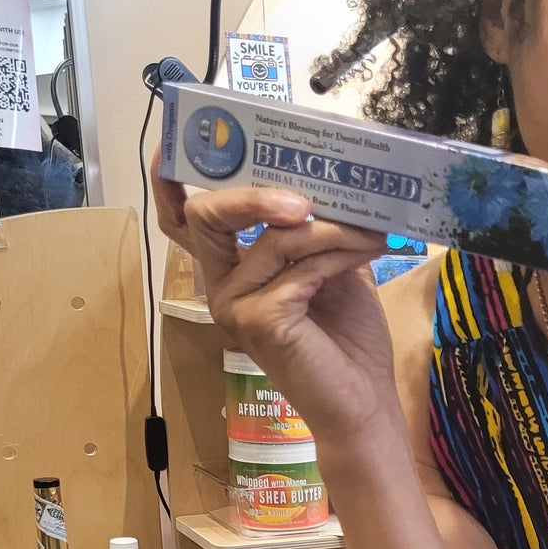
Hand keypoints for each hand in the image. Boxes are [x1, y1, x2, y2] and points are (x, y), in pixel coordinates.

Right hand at [151, 153, 397, 449]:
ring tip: (373, 230)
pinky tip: (369, 252)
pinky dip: (338, 254)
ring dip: (331, 227)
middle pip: (207, 216)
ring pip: (274, 239)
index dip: (174, 180)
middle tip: (306, 197)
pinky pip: (299, 268)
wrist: (364, 405)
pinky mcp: (260, 323)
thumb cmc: (347, 340)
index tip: (176, 143)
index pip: (188, 220)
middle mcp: (221, 287)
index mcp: (231, 270)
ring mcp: (235, 307)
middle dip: (254, 192)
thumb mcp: (331, 269)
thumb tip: (334, 176)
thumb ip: (317, 228)